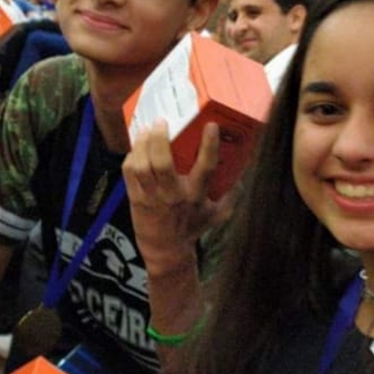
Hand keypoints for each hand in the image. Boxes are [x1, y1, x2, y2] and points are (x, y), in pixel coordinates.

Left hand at [123, 121, 234, 278]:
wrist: (167, 251)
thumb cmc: (193, 227)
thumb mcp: (217, 213)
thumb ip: (230, 194)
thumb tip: (244, 171)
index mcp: (196, 195)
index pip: (205, 168)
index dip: (209, 145)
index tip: (211, 125)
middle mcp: (173, 195)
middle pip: (162, 163)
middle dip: (160, 138)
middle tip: (162, 122)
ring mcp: (151, 197)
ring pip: (142, 166)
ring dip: (142, 144)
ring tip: (146, 129)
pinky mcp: (135, 198)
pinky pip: (129, 172)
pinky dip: (131, 156)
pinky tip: (137, 147)